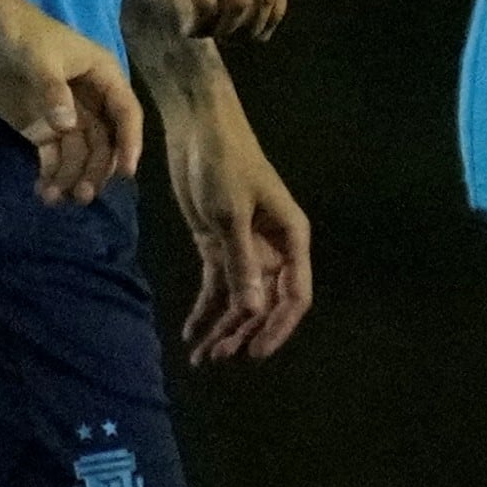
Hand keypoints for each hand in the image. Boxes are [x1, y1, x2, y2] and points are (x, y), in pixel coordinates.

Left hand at [0, 0, 144, 203]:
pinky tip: (43, 191)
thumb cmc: (18, 31)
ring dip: (72, 177)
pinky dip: (51, 175)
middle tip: (81, 194)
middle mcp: (90, 100)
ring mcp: (65, 116)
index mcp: (102, 75)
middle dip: (96, 169)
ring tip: (55, 197)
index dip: (129, 143)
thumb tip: (67, 126)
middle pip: (104, 142)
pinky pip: (54, 157)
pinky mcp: (41, 128)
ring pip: (80, 154)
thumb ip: (53, 90)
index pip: (126, 113)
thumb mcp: (38, 56)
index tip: (125, 173)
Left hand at [159, 62, 313, 362]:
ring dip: (223, 327)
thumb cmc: (224, 163)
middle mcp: (274, 248)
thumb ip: (242, 264)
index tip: (253, 352)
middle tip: (217, 359)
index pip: (294, 295)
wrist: (198, 127)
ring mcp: (245, 248)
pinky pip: (217, 285)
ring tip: (202, 357)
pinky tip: (192, 333)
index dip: (277, 328)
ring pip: (240, 299)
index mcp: (292, 238)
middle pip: (265, 304)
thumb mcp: (231, 214)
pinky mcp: (217, 244)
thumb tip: (254, 310)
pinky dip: (206, 309)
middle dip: (243, 332)